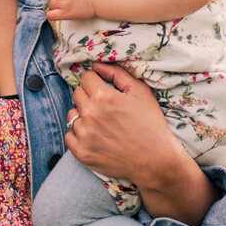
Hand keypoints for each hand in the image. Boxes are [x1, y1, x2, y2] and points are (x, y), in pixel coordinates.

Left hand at [68, 63, 210, 224]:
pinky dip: (79, 134)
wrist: (156, 160)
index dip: (97, 82)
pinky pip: (69, 135)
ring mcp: (84, 135)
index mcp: (104, 97)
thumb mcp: (140, 93)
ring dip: (83, 116)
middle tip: (106, 108)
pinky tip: (95, 137)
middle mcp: (90, 114)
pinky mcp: (81, 152)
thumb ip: (117, 74)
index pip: (86, 78)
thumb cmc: (151, 124)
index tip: (105, 91)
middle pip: (77, 94)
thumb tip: (96, 64)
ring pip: (72, 114)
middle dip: (89, 97)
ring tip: (101, 124)